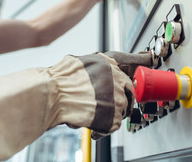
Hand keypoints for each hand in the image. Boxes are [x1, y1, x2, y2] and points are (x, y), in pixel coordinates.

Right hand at [0, 51, 146, 159]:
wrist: (53, 93)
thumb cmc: (61, 78)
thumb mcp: (81, 62)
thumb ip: (96, 65)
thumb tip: (104, 66)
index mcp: (110, 64)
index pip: (129, 70)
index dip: (130, 75)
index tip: (138, 72)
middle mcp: (117, 79)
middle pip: (129, 93)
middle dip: (120, 101)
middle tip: (106, 106)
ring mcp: (118, 98)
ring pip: (122, 110)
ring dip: (110, 114)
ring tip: (94, 115)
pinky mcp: (114, 116)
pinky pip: (113, 124)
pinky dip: (103, 128)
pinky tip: (92, 126)